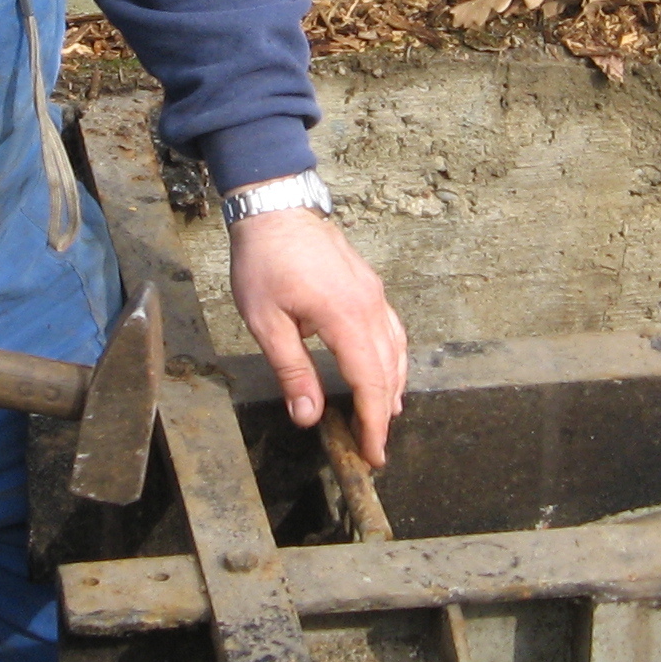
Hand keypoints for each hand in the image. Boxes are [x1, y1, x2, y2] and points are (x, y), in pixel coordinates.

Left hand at [226, 204, 408, 463]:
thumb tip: (308, 416)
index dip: (373, 423)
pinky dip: (393, 358)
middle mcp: (369, 306)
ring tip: (385, 417)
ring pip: (397, 349)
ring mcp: (373, 294)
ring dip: (393, 386)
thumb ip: (291, 370)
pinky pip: (392, 330)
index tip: (373, 454)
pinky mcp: (369, 286)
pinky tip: (385, 370)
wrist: (275, 207)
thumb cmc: (264, 261)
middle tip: (375, 448)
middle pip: (389, 370)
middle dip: (383, 413)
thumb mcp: (265, 321)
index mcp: (344, 317)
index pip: (370, 382)